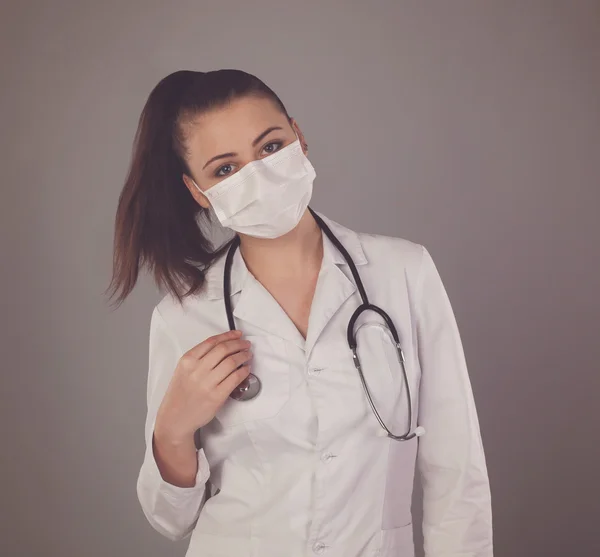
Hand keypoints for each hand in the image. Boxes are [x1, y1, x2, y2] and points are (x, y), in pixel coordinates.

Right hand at [154, 330, 251, 445]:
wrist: (175, 417)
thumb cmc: (181, 394)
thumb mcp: (183, 370)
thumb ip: (199, 357)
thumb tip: (224, 346)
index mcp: (188, 360)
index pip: (212, 341)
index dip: (228, 335)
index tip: (237, 334)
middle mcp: (197, 370)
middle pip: (224, 349)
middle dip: (239, 344)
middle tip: (245, 344)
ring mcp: (207, 383)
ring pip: (232, 362)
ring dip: (243, 356)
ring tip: (247, 355)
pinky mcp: (216, 396)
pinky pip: (235, 378)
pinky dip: (244, 371)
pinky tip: (246, 369)